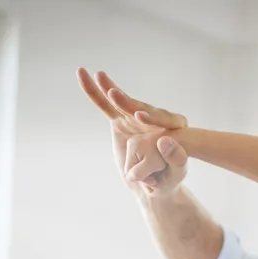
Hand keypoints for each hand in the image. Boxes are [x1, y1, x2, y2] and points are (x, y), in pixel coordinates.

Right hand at [76, 68, 188, 194]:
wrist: (151, 184)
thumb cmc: (168, 181)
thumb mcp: (175, 173)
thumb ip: (175, 159)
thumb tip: (166, 142)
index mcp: (175, 129)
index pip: (168, 120)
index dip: (153, 117)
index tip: (138, 116)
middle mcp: (156, 119)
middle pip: (143, 108)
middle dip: (128, 102)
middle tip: (114, 94)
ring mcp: (136, 118)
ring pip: (122, 102)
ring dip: (110, 89)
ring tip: (100, 76)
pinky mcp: (120, 121)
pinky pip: (106, 105)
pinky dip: (94, 91)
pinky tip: (82, 73)